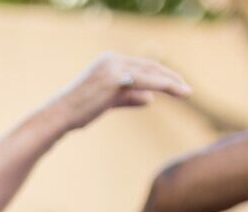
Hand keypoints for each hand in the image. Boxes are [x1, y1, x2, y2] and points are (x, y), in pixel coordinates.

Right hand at [50, 53, 189, 128]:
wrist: (61, 115)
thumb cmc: (81, 110)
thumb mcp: (109, 101)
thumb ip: (130, 97)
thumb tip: (150, 98)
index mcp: (109, 60)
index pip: (141, 65)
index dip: (160, 75)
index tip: (176, 85)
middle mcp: (112, 59)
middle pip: (149, 66)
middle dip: (170, 77)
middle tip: (187, 89)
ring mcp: (113, 66)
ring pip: (150, 73)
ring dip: (171, 82)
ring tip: (186, 91)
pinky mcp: (115, 78)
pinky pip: (145, 81)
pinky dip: (163, 86)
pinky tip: (175, 91)